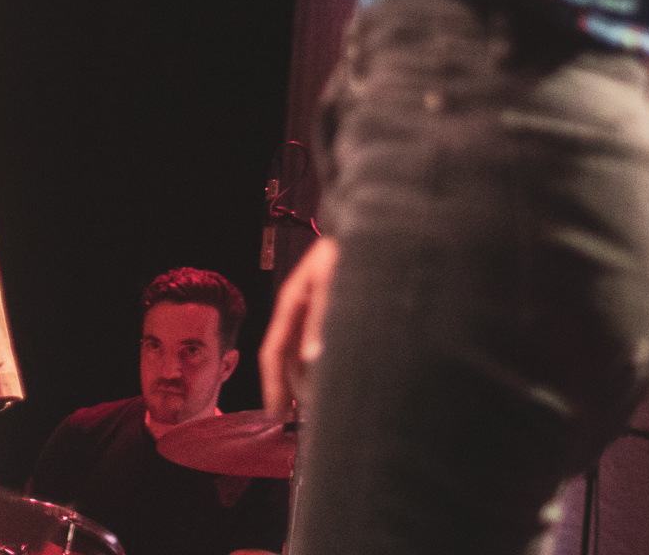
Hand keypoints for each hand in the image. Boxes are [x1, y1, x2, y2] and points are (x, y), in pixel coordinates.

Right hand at [261, 236, 336, 416]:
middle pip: (287, 358)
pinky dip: (324, 369)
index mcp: (294, 301)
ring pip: (305, 355)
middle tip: (300, 421)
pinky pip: (322, 347)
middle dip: (291, 389)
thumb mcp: (336, 279)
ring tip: (321, 410)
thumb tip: (314, 358)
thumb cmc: (352, 249)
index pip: (274, 350)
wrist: (375, 226)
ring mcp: (317, 312)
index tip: (275, 415)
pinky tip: (337, 383)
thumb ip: (325, 317)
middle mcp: (301, 310)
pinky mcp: (335, 314)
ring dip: (309, 382)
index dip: (272, 384)